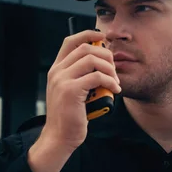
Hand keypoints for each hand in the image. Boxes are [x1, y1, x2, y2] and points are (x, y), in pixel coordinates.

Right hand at [28, 30, 120, 171]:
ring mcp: (62, 80)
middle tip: (114, 71)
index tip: (103, 38)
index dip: (88, 34)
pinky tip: (115, 90)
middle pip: (86, 48)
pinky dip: (111, 82)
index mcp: (56, 69)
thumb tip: (102, 62)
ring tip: (115, 82)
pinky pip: (98, 77)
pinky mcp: (71, 91)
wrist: (60, 137)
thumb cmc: (71, 116)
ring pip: (92, 60)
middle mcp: (57, 72)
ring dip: (110, 69)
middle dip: (105, 55)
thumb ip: (81, 76)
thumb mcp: (73, 91)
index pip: (70, 41)